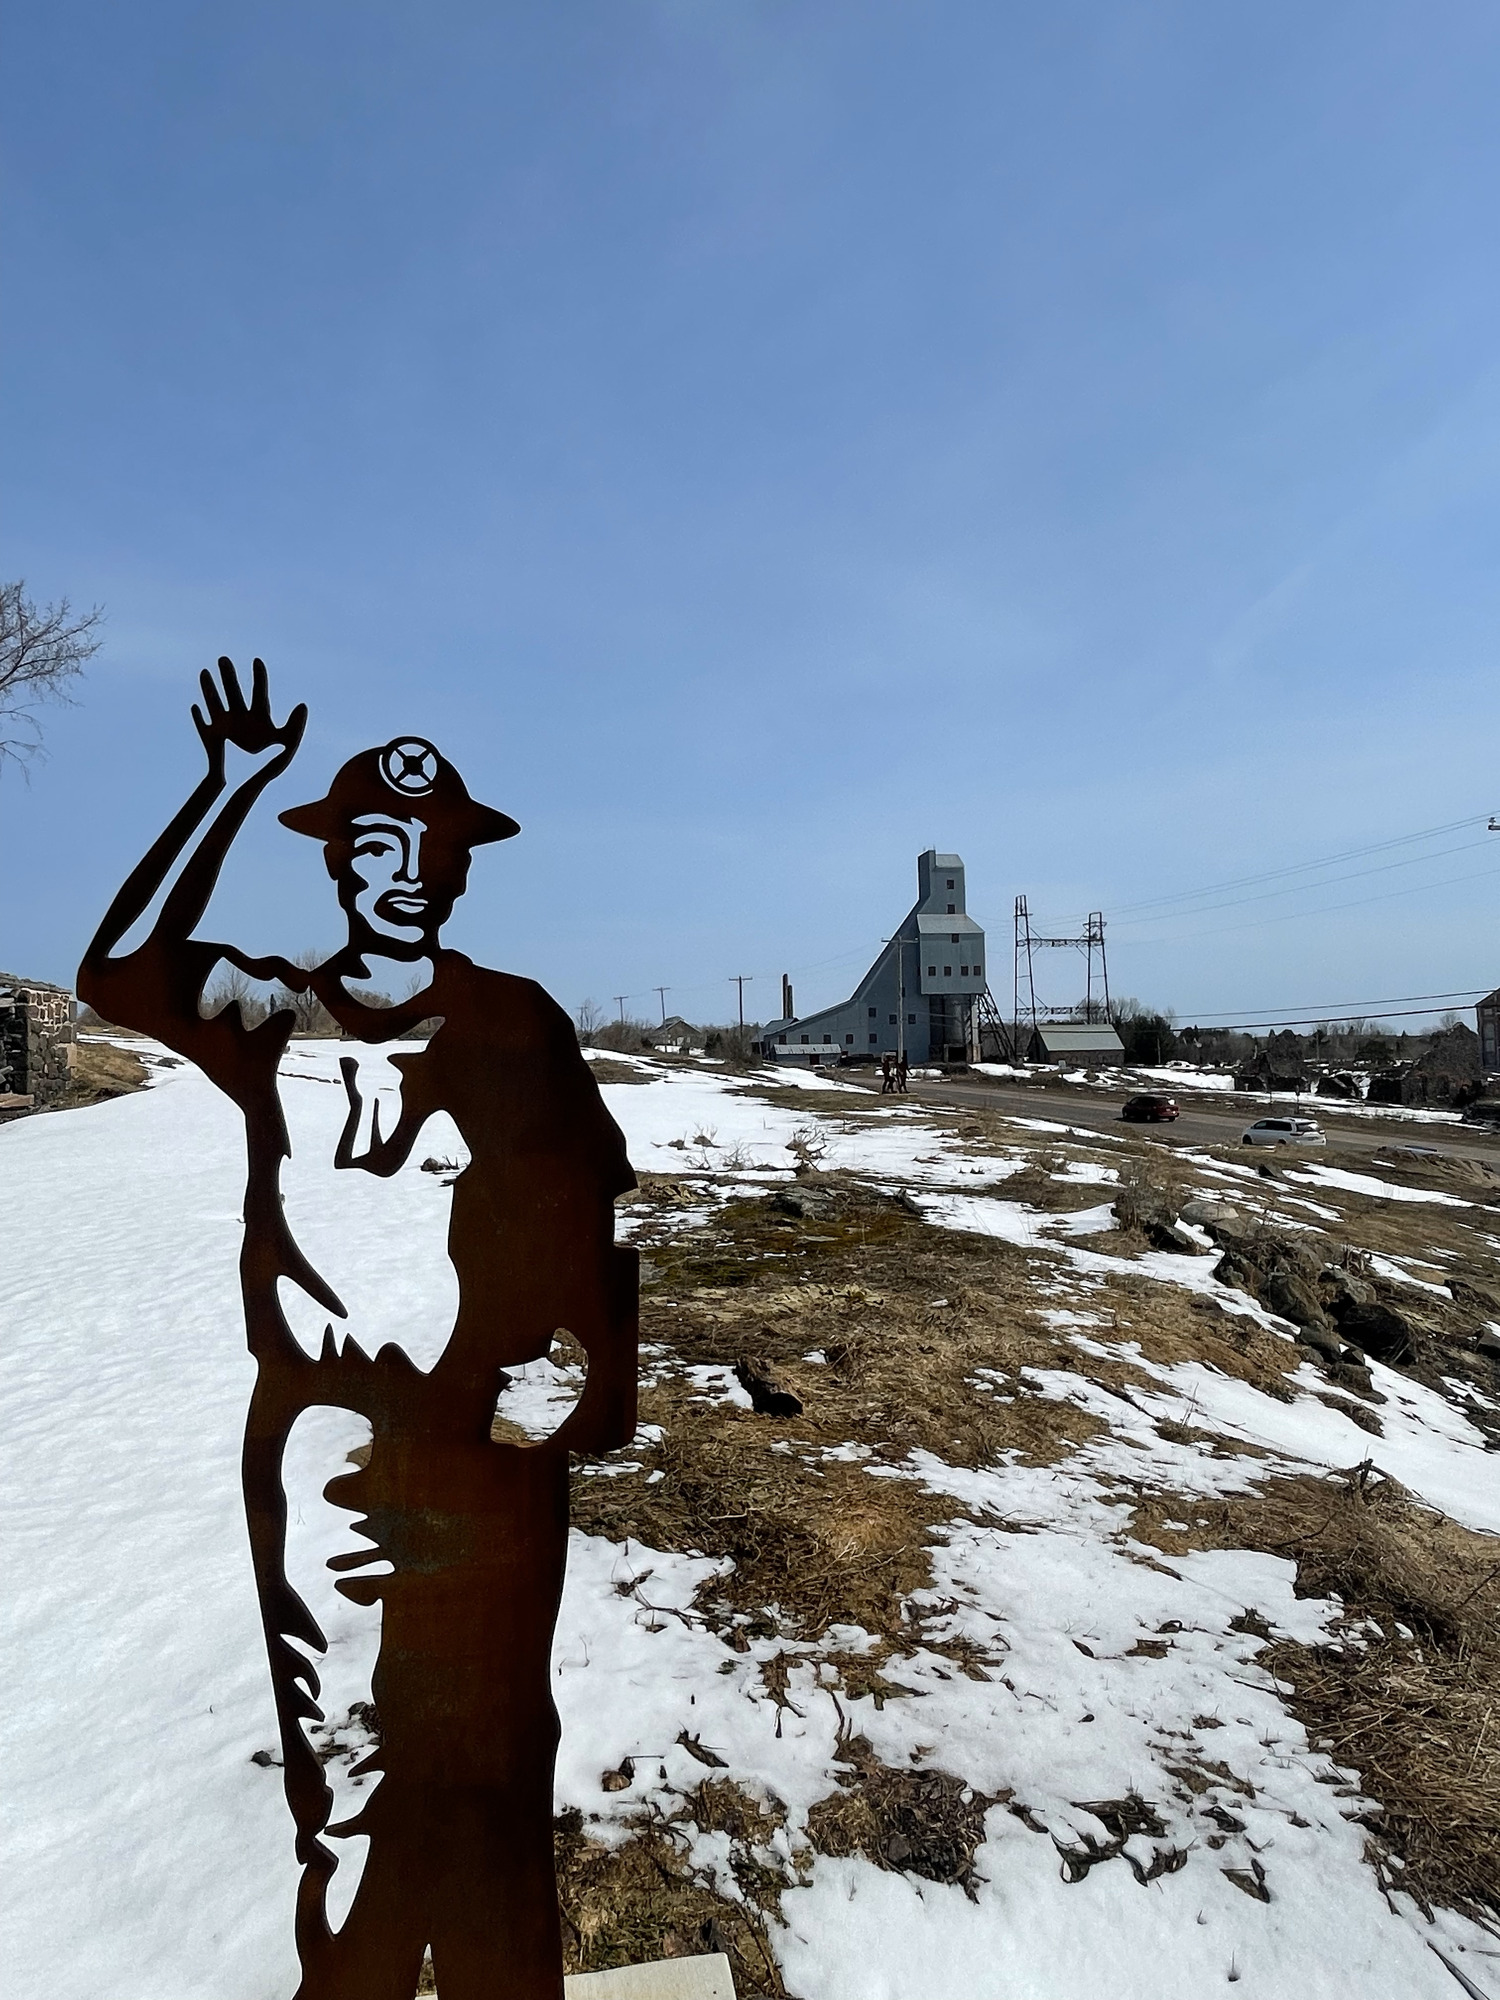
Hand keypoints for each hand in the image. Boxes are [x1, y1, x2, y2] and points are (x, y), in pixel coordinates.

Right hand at [192, 657, 306, 773]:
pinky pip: (204, 724)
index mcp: (259, 718)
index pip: (259, 693)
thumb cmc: (271, 763)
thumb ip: (295, 725)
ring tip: (205, 671)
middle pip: (234, 692)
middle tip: (224, 659)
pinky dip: (199, 716)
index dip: (259, 677)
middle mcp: (241, 719)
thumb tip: (302, 705)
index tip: (257, 661)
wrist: (249, 781)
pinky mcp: (212, 738)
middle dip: (229, 676)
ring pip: (215, 703)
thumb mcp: (288, 743)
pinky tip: (195, 706)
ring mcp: (225, 727)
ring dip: (209, 688)